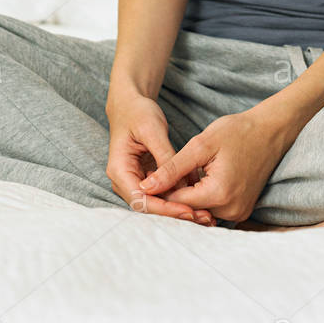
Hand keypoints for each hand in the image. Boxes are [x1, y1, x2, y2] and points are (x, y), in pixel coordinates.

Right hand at [105, 93, 216, 225]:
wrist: (130, 105)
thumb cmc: (138, 112)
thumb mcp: (153, 130)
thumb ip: (165, 157)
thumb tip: (180, 182)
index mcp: (119, 170)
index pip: (141, 200)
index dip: (165, 208)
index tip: (189, 211)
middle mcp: (123, 181)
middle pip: (149, 206)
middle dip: (175, 213)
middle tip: (202, 217)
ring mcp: (133, 180)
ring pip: (156, 203)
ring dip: (178, 208)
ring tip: (204, 214)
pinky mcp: (145, 178)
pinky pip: (161, 193)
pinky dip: (178, 197)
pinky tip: (198, 200)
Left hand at [136, 108, 287, 223]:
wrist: (270, 131)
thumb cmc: (237, 132)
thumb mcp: (201, 145)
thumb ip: (172, 168)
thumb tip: (147, 186)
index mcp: (219, 193)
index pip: (177, 202)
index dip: (160, 190)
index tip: (147, 178)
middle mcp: (231, 210)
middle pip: (189, 209)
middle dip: (173, 195)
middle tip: (160, 177)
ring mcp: (239, 213)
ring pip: (200, 210)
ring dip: (187, 197)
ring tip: (178, 177)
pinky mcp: (242, 210)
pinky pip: (214, 209)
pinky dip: (202, 198)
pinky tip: (196, 181)